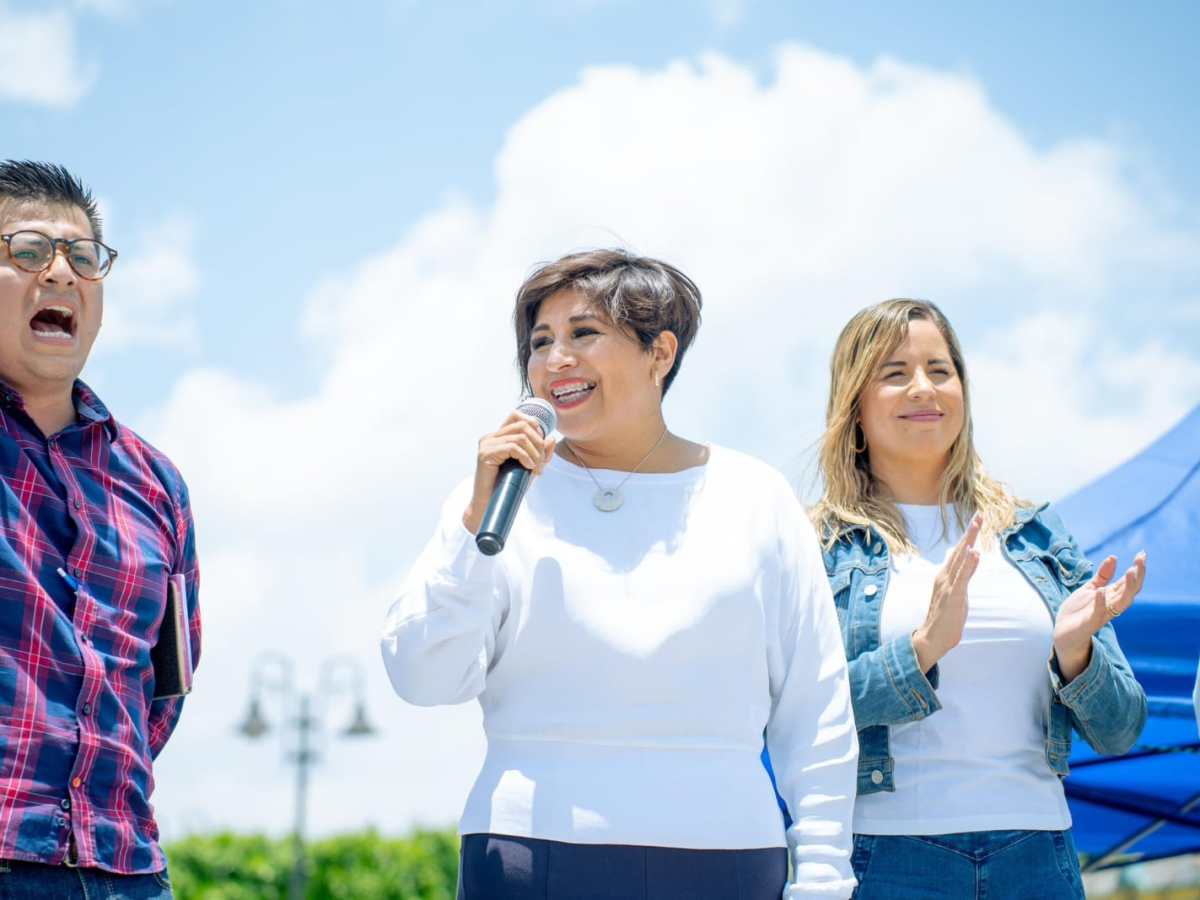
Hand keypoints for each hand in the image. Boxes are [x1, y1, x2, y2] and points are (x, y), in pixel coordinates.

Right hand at [462, 411, 556, 533]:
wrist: (491, 505)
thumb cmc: (509, 487)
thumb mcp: (530, 467)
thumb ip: (540, 453)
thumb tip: (551, 438)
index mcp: (498, 437)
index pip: (516, 415)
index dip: (533, 425)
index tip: (540, 445)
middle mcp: (490, 437)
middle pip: (523, 425)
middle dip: (538, 443)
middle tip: (541, 464)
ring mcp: (486, 444)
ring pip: (521, 437)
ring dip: (534, 454)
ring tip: (536, 469)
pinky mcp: (485, 454)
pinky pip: (513, 447)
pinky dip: (526, 457)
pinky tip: (528, 468)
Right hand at [912, 514, 982, 672]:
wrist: (931, 638)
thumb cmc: (944, 619)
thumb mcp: (956, 596)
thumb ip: (961, 579)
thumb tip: (969, 565)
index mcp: (946, 576)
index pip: (959, 552)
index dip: (968, 536)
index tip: (977, 520)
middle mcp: (945, 576)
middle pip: (960, 550)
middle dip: (970, 532)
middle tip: (979, 515)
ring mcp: (948, 585)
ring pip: (960, 559)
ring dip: (969, 541)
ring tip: (977, 525)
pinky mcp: (953, 596)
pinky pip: (962, 578)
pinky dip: (969, 564)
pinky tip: (974, 553)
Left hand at [1053, 552, 1145, 680]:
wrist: (1063, 633)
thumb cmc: (1079, 611)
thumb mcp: (1090, 589)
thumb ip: (1102, 576)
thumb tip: (1114, 557)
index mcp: (1112, 596)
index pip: (1129, 581)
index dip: (1137, 568)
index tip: (1142, 553)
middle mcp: (1111, 605)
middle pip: (1130, 591)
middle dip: (1137, 576)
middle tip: (1140, 560)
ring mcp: (1102, 614)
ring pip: (1121, 602)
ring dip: (1127, 588)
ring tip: (1130, 572)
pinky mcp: (1090, 622)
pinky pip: (1098, 613)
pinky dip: (1100, 602)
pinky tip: (1100, 591)